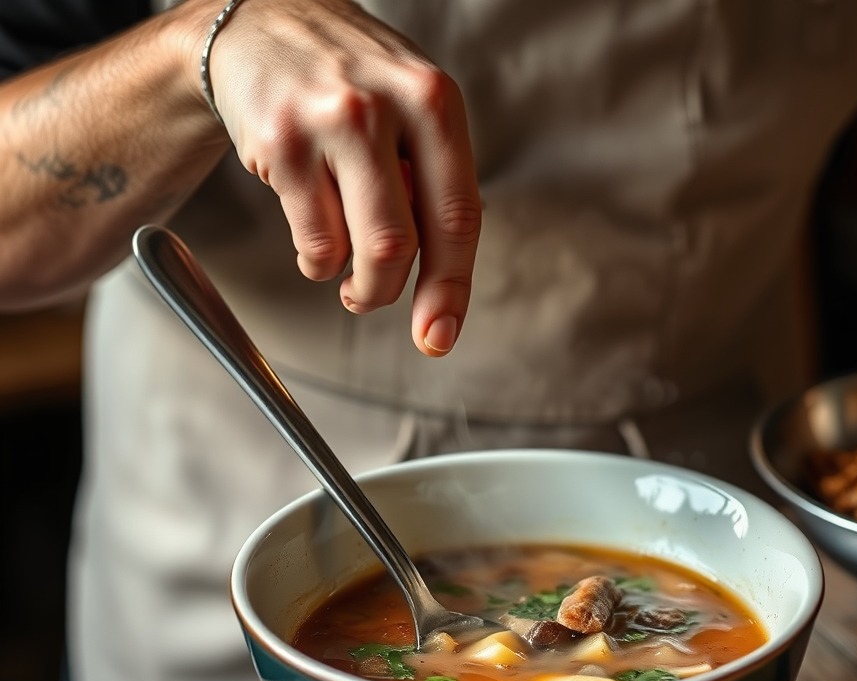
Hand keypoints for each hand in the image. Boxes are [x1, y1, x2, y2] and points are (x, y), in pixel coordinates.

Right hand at [205, 0, 480, 355]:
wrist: (259, 23)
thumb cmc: (348, 79)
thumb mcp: (411, 107)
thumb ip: (435, 181)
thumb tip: (447, 275)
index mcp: (434, 101)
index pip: (458, 217)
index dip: (453, 288)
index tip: (442, 334)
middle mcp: (385, 105)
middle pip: (401, 246)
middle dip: (388, 295)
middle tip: (374, 300)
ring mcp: (329, 123)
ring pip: (357, 252)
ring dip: (354, 285)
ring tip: (347, 272)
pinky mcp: (279, 142)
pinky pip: (312, 243)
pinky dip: (316, 262)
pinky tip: (315, 236)